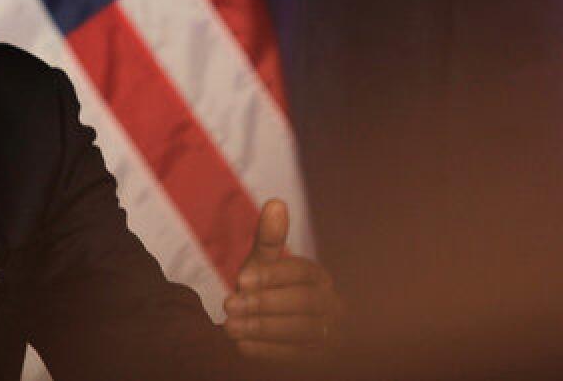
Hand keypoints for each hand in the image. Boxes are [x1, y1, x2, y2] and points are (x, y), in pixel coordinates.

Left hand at [223, 199, 343, 361]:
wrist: (264, 331)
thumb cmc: (265, 292)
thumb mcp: (263, 264)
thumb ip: (269, 238)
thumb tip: (276, 203)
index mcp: (319, 278)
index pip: (301, 272)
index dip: (271, 275)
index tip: (240, 279)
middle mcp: (332, 305)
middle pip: (305, 302)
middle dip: (264, 304)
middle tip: (229, 305)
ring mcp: (331, 335)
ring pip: (302, 331)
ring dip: (262, 329)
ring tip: (230, 327)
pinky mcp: (321, 359)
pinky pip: (298, 356)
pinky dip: (268, 351)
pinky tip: (242, 346)